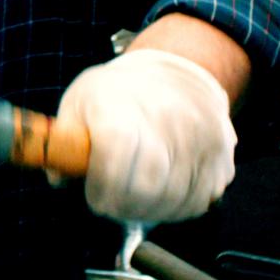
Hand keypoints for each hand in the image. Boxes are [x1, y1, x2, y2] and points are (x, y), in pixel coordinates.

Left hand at [55, 48, 236, 223]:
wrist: (179, 70)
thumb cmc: (122, 90)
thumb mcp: (80, 100)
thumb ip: (63, 140)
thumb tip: (58, 177)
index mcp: (124, 109)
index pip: (113, 165)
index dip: (101, 189)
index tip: (93, 193)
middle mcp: (168, 124)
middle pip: (145, 189)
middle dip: (122, 206)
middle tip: (113, 201)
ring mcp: (200, 142)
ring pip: (173, 201)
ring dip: (149, 209)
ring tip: (136, 195)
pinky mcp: (222, 158)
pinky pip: (199, 201)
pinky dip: (177, 206)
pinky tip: (162, 192)